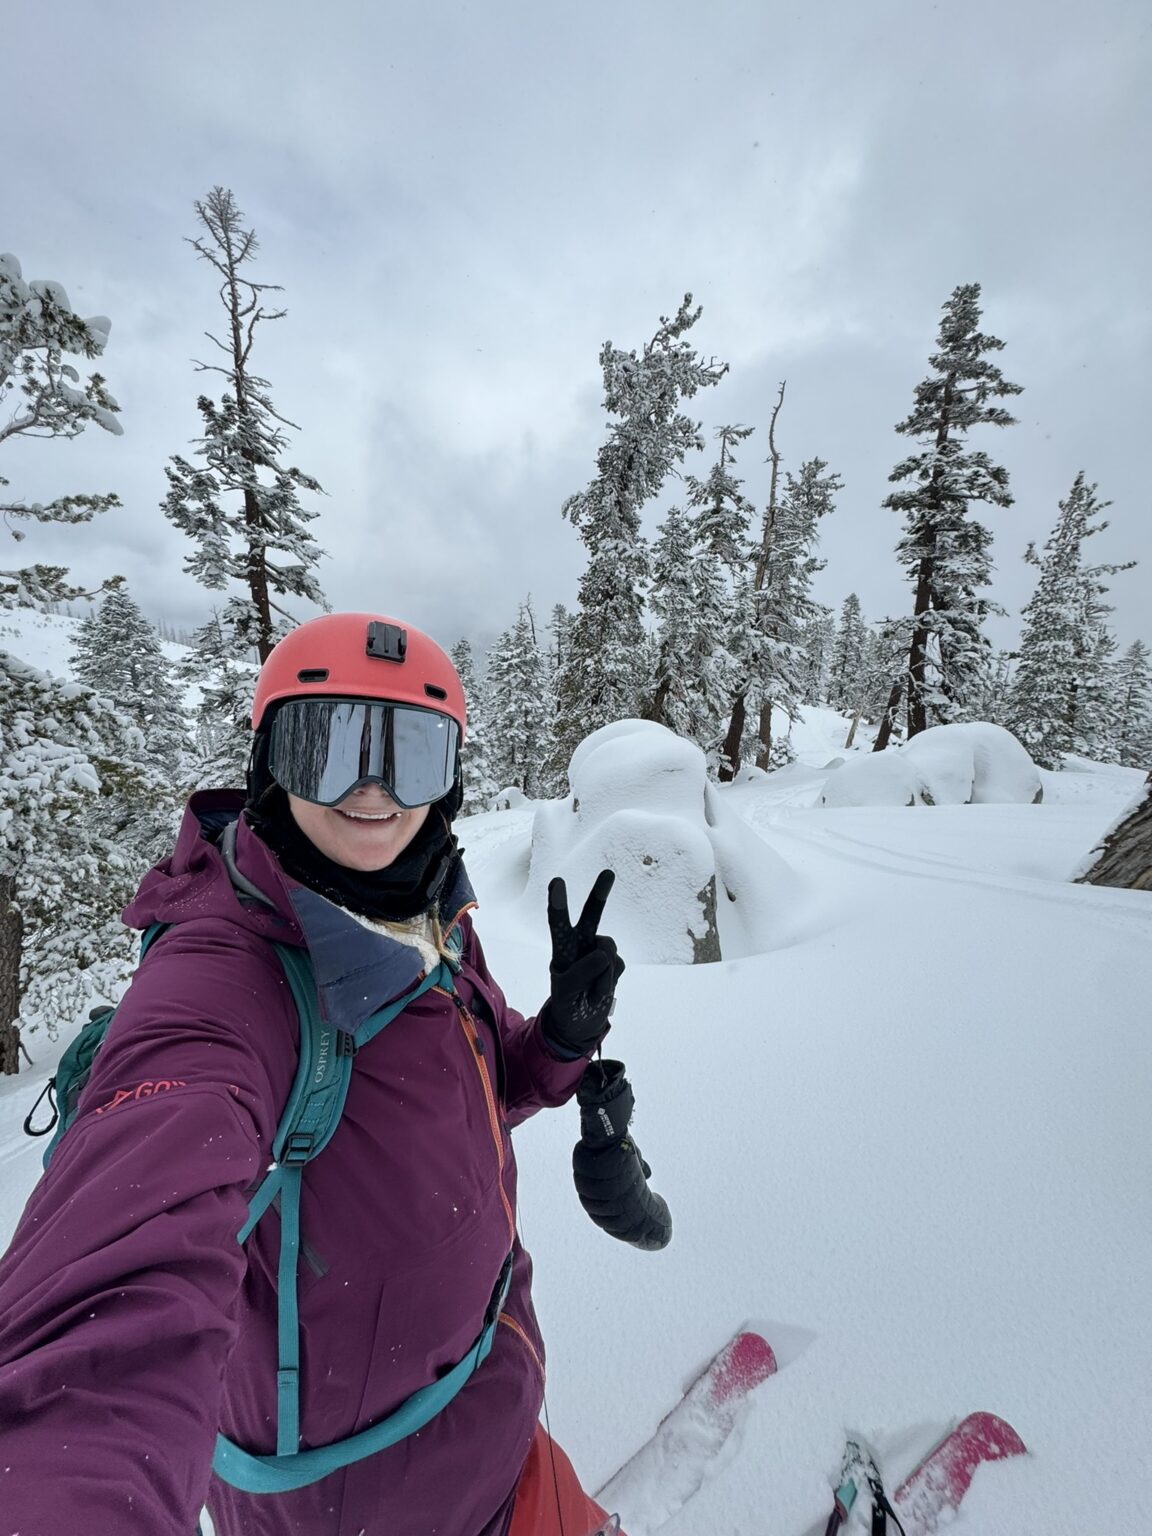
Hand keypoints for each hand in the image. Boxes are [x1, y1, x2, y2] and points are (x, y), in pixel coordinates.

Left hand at [540, 870, 624, 1057]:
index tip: (557, 882)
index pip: (558, 924)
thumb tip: (604, 953)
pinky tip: (600, 990)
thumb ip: (581, 974)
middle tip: (608, 873)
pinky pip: (618, 968)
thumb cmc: (567, 1005)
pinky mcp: (615, 963)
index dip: (558, 904)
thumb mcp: (566, 995)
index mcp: (562, 950)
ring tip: (590, 992)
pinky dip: (610, 983)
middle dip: (599, 896)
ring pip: (608, 953)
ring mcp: (600, 953)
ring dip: (602, 977)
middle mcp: (581, 944)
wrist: (582, 1023)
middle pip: (591, 918)